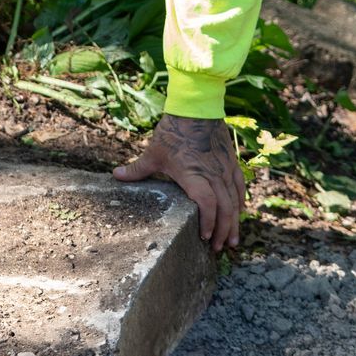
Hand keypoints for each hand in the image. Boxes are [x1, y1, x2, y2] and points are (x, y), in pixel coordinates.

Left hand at [112, 115, 246, 252]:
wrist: (197, 107)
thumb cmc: (174, 130)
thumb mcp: (154, 152)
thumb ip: (137, 169)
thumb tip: (115, 176)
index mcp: (193, 174)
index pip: (207, 203)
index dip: (208, 222)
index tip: (203, 237)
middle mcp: (213, 174)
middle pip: (224, 208)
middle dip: (222, 231)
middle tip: (217, 248)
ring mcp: (224, 168)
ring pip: (234, 200)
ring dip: (234, 222)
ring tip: (232, 241)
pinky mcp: (231, 162)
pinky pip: (239, 186)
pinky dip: (240, 202)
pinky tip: (239, 213)